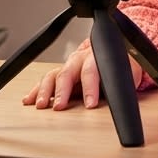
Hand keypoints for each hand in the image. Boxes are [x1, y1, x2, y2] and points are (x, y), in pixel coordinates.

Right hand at [22, 44, 141, 109]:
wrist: (114, 50)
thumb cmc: (122, 63)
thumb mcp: (129, 71)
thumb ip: (126, 82)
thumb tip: (127, 97)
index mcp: (97, 58)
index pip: (92, 72)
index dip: (90, 88)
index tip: (90, 104)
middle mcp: (79, 60)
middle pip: (67, 73)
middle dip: (62, 91)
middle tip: (59, 106)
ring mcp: (68, 67)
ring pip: (53, 76)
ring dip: (45, 91)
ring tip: (41, 105)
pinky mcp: (61, 74)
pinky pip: (45, 80)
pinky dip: (36, 90)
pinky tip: (28, 100)